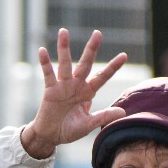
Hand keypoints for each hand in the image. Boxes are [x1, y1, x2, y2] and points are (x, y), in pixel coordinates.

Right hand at [22, 28, 127, 158]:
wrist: (51, 136)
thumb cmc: (69, 130)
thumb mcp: (89, 124)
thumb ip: (104, 116)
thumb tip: (123, 112)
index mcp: (88, 92)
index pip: (102, 77)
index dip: (112, 67)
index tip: (124, 55)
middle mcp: (76, 85)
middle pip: (85, 63)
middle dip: (91, 49)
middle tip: (98, 33)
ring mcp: (63, 85)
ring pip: (65, 64)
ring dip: (64, 48)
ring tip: (64, 31)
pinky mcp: (50, 89)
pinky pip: (48, 74)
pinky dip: (45, 63)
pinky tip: (42, 50)